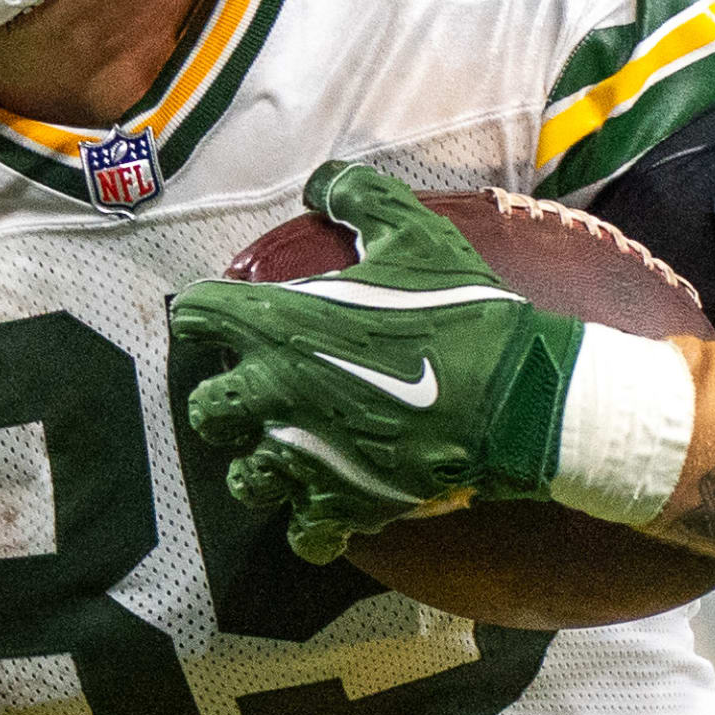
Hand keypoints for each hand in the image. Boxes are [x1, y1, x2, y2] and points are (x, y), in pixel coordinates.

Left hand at [168, 162, 581, 563]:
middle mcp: (271, 395)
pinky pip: (302, 535)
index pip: (198, 314)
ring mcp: (301, 459)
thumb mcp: (414, 237)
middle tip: (262, 394)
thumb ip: (360, 199)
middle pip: (204, 411)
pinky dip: (313, 525)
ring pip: (245, 479)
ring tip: (291, 451)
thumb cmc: (461, 313)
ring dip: (262, 465)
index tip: (227, 319)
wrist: (516, 397)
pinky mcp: (340, 507)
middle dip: (226, 404)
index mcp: (275, 324)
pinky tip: (331, 504)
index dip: (210, 315)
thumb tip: (323, 180)